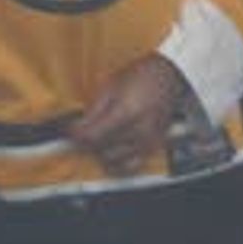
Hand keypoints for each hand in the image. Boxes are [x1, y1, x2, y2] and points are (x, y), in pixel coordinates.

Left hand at [68, 55, 192, 166]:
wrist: (170, 76)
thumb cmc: (141, 77)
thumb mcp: (110, 86)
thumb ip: (92, 111)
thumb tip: (76, 129)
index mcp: (126, 113)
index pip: (90, 137)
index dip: (75, 135)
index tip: (72, 130)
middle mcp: (138, 131)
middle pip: (99, 149)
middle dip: (87, 142)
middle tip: (86, 131)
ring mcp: (147, 141)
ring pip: (112, 160)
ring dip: (101, 152)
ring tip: (101, 138)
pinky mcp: (153, 146)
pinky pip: (130, 167)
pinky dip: (117, 165)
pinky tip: (112, 154)